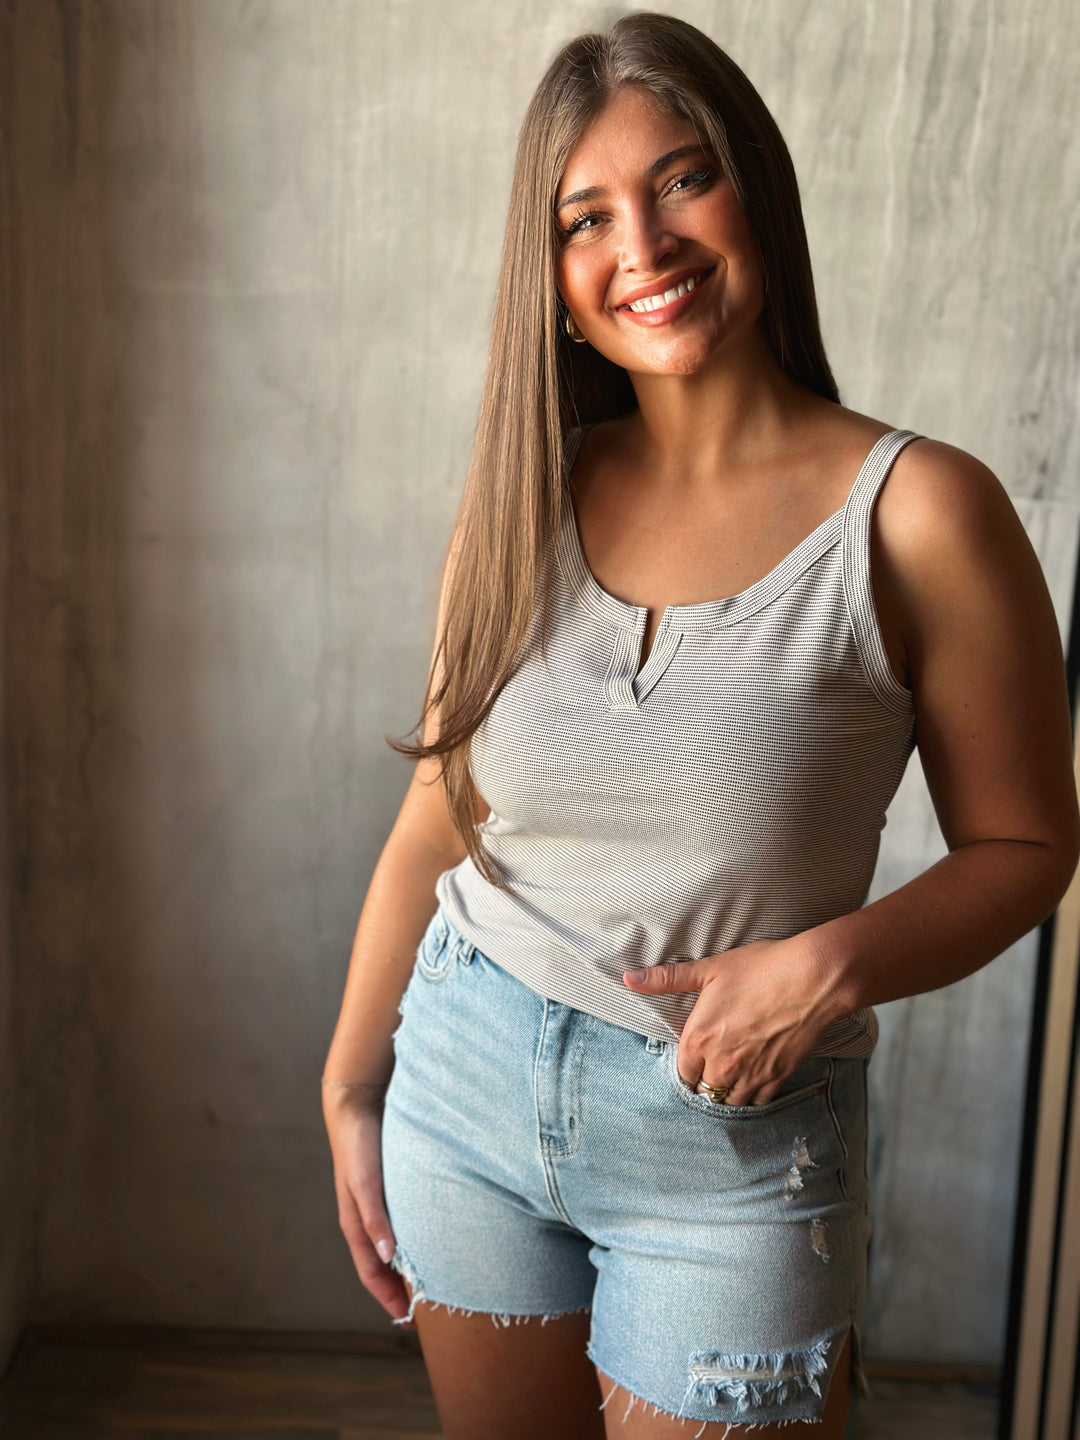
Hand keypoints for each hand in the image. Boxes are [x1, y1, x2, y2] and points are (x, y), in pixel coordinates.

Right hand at [322, 1086, 413, 1325]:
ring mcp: (376, 1207)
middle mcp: (365, 1220)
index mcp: (355, 1225)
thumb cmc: (359, 1147)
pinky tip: (429, 1241)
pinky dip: (412, 1241)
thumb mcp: (366, 1183)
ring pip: (392, 1247)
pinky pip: (400, 1226)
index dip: (388, 1297)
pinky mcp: (387, 1191)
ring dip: (406, 1266)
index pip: (371, 1274)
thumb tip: (386, 1257)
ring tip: (432, 1281)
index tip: (409, 1320)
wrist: (356, 1108)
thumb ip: (375, 1218)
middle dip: (399, 1288)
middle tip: (426, 1308)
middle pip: (382, 1266)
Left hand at [622, 934, 843, 1105]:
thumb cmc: (761, 968)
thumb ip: (666, 979)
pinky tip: (751, 1088)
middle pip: (702, 1092)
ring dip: (725, 1096)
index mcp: (700, 1038)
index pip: (681, 1072)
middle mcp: (722, 1063)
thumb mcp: (710, 969)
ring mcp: (751, 1073)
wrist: (813, 978)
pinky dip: (751, 1099)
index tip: (690, 1063)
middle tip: (708, 1075)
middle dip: (703, 1084)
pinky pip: (757, 1103)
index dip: (684, 1069)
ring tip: (727, 1084)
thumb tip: (628, 978)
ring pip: (728, 1102)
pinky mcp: (778, 1077)